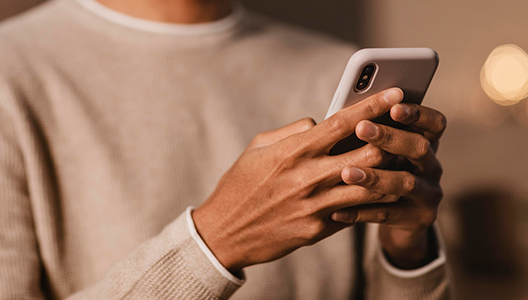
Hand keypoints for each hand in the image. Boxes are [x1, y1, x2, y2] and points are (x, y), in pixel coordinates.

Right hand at [192, 88, 403, 273]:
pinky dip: (371, 199)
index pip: (343, 122)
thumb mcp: (258, 148)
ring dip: (389, 172)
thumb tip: (320, 123)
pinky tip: (380, 191)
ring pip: (372, 185)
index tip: (397, 93)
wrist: (224, 233)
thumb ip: (293, 131)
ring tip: (400, 162)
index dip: (374, 105)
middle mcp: (309, 177)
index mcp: (293, 151)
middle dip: (391, 140)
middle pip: (369, 153)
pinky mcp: (319, 229)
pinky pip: (356, 211)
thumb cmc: (239, 185)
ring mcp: (316, 206)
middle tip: (401, 132)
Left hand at [331, 102, 446, 268]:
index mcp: (426, 143)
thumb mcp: (382, 152)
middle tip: (361, 128)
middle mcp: (432, 167)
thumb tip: (341, 112)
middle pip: (420, 148)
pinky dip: (360, 212)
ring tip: (346, 173)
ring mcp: (428, 194)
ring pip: (405, 183)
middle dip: (390, 137)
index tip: (394, 106)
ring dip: (375, 177)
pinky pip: (387, 215)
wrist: (399, 220)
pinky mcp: (418, 219)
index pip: (434, 123)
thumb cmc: (383, 173)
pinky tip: (337, 211)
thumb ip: (370, 134)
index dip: (417, 114)